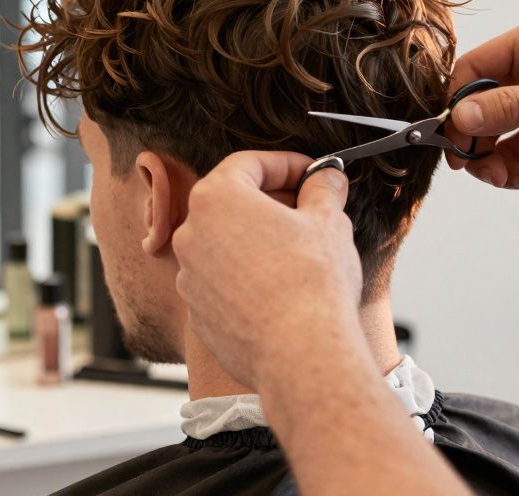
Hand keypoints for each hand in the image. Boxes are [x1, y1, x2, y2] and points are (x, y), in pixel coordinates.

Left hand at [172, 152, 360, 391]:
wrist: (300, 355)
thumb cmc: (311, 284)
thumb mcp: (329, 221)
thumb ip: (323, 190)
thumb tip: (326, 179)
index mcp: (216, 199)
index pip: (248, 164)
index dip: (286, 164)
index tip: (312, 173)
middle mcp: (191, 234)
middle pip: (232, 203)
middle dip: (272, 202)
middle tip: (310, 210)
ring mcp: (189, 276)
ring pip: (226, 245)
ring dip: (258, 242)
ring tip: (300, 254)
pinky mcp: (198, 312)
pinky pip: (223, 282)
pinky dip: (247, 278)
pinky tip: (282, 290)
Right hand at [445, 16, 518, 189]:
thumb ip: (511, 107)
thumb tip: (460, 117)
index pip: (473, 70)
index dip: (458, 104)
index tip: (454, 136)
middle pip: (476, 106)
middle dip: (473, 139)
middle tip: (474, 167)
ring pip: (489, 133)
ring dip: (489, 160)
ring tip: (506, 178)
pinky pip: (510, 152)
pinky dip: (508, 169)